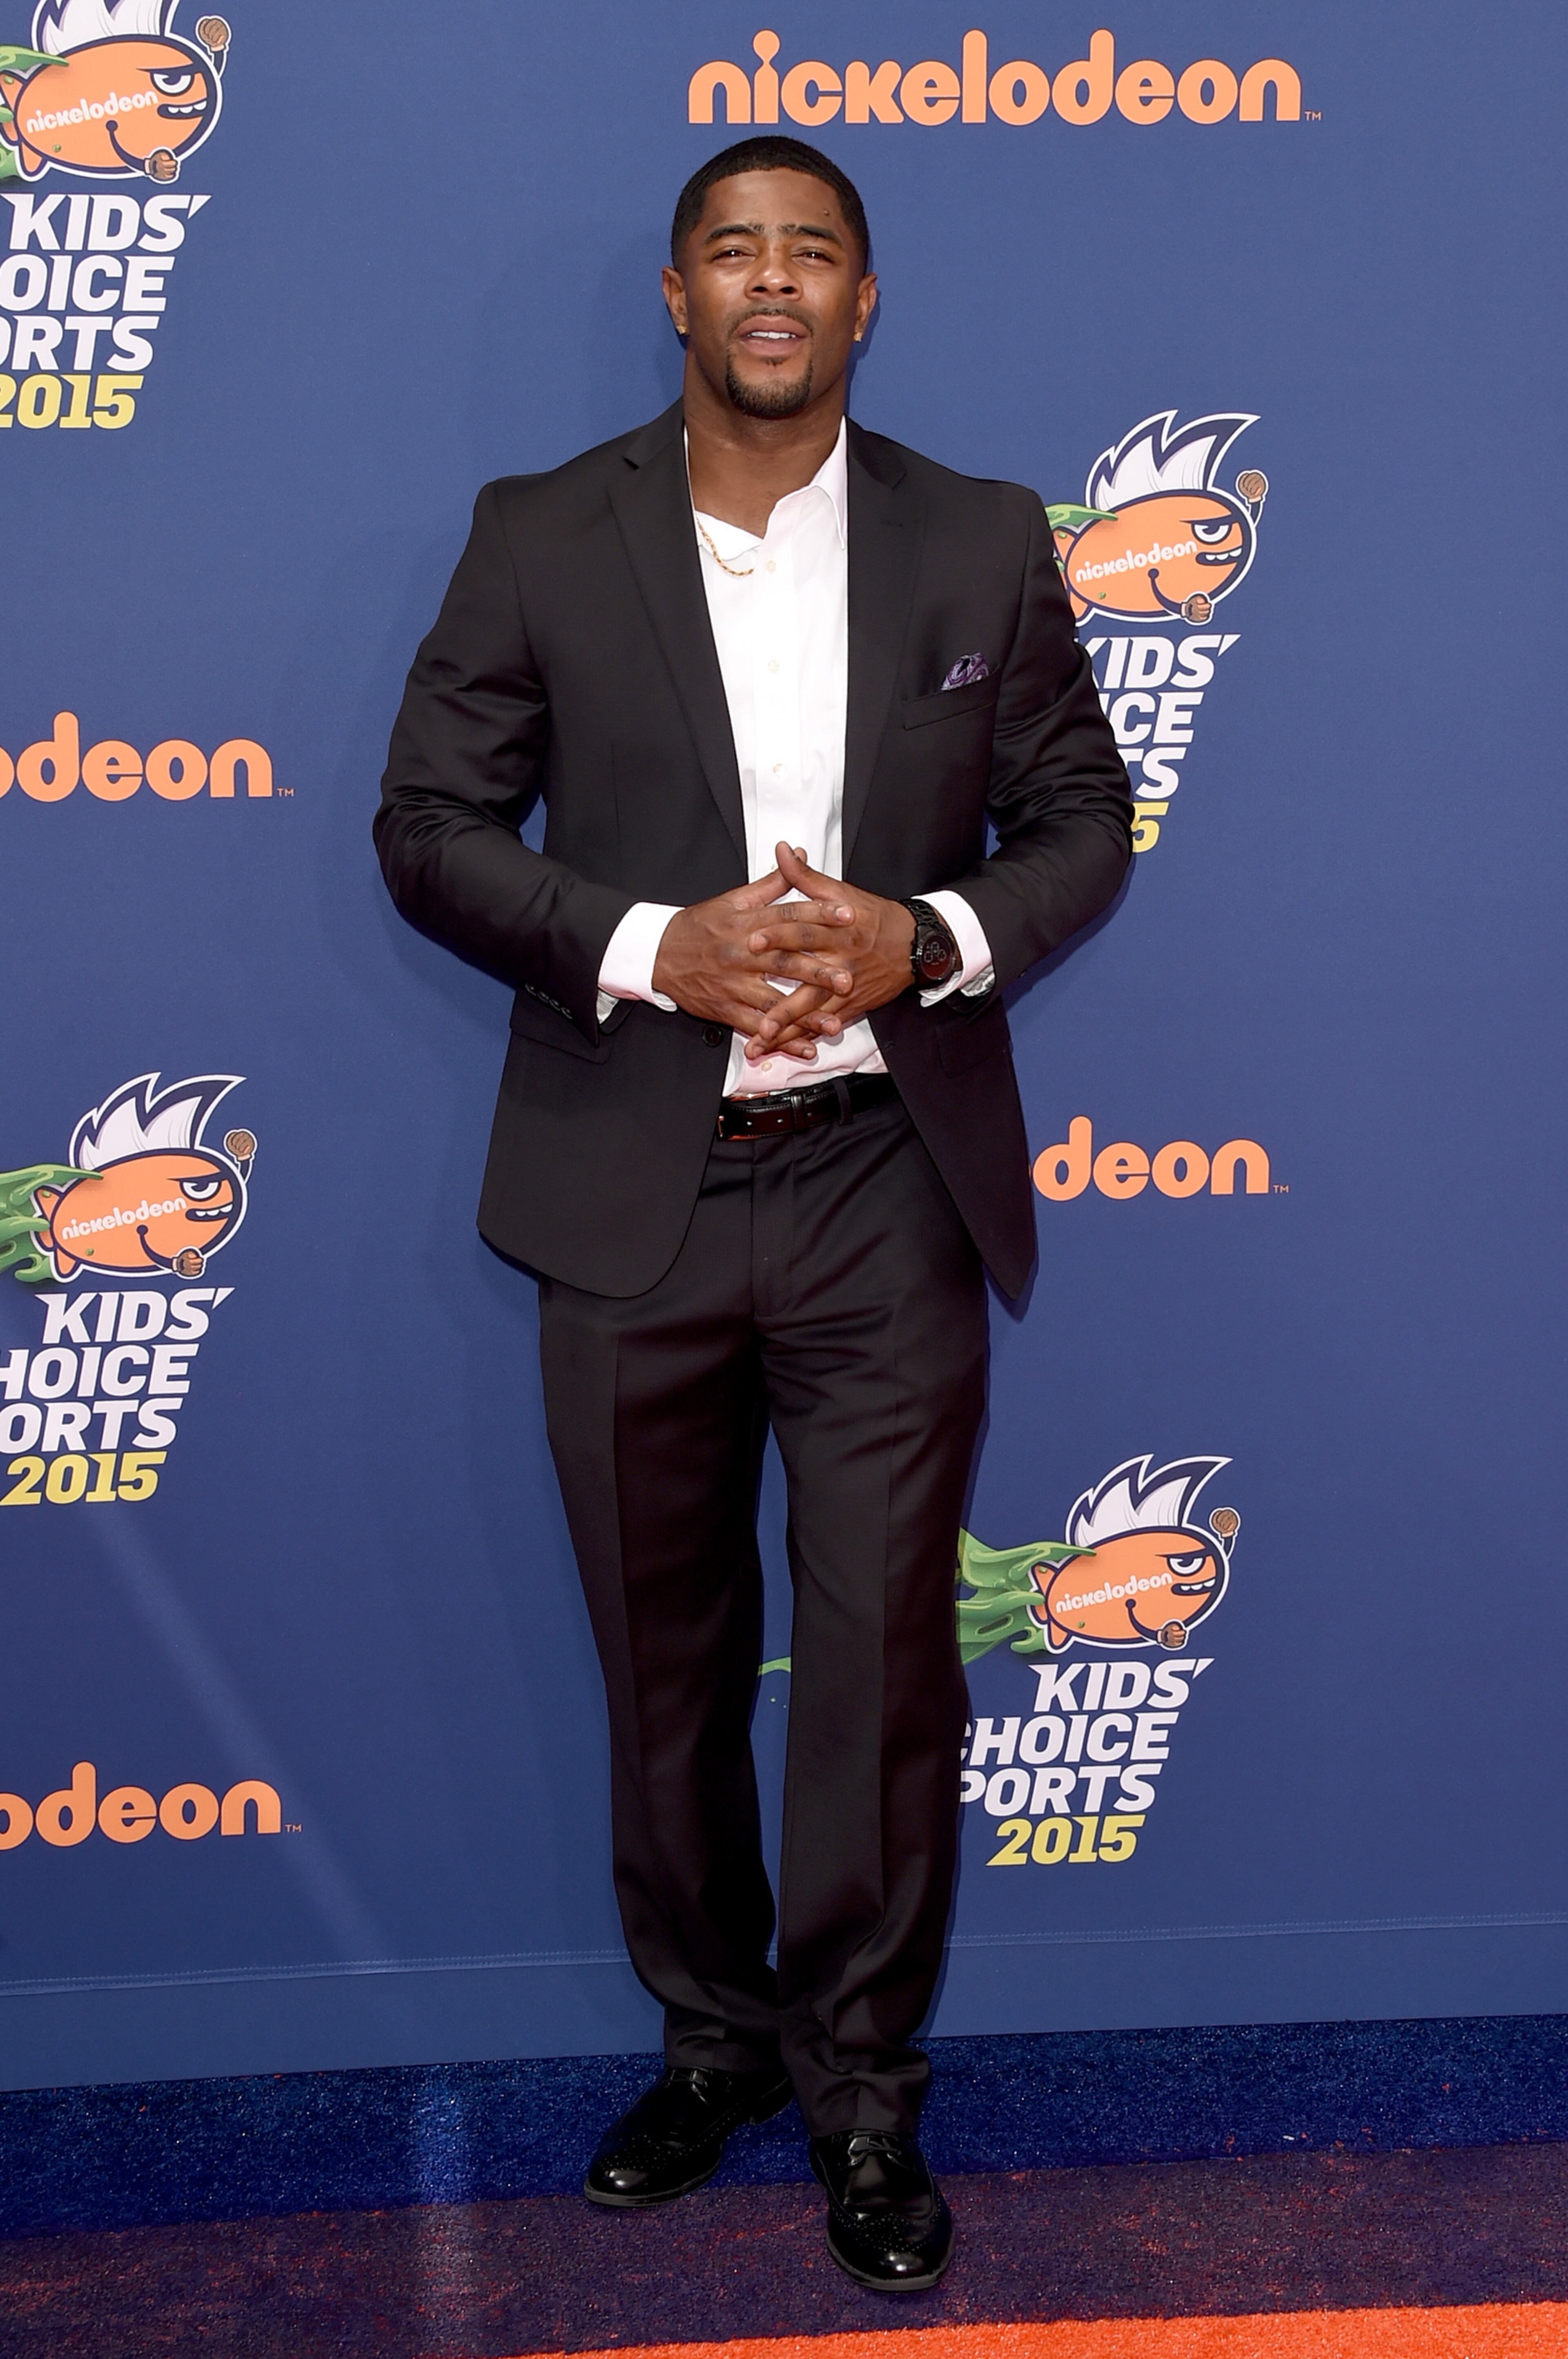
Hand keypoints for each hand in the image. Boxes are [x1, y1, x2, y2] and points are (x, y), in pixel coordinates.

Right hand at [651, 867, 854, 1057]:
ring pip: (773, 1001)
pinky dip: (781, 1039)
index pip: (787, 916)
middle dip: (818, 972)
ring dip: (805, 1015)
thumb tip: (796, 856)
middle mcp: (741, 955)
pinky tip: (805, 1047)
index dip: (819, 914)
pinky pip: (756, 1027)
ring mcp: (732, 985)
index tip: (848, 915)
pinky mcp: (725, 1009)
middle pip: (784, 962)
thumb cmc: (697, 927)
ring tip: (833, 1023)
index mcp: (745, 925)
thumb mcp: (731, 901)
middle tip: (848, 978)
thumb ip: (769, 884)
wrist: (656, 954)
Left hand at [741, 844, 914, 1063]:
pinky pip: (825, 1023)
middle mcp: (842, 963)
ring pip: (814, 1012)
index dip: (778, 935)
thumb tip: (783, 850)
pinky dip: (805, 1037)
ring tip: (761, 1040)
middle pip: (808, 984)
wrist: (916, 946)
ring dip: (787, 1029)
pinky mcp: (851, 1005)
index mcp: (839, 930)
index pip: (805, 931)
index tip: (751, 939)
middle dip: (783, 1002)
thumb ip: (807, 876)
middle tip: (756, 1013)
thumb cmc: (875, 917)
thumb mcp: (843, 892)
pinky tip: (783, 1050)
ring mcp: (847, 988)